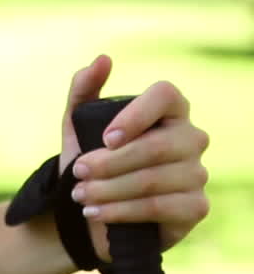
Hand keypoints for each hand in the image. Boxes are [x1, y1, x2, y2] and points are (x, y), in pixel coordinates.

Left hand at [59, 55, 210, 262]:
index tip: (104, 139)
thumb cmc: (90, 165)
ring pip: (152, 180)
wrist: (90, 214)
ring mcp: (197, 173)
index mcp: (169, 112)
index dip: (135, 115)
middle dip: (108, 163)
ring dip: (107, 190)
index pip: (165, 95)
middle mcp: (191, 138)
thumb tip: (102, 59)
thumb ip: (84, 91)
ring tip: (80, 196)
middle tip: (77, 173)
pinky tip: (96, 213)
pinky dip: (121, 211)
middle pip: (155, 145)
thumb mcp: (76, 128)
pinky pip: (160, 207)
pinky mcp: (195, 207)